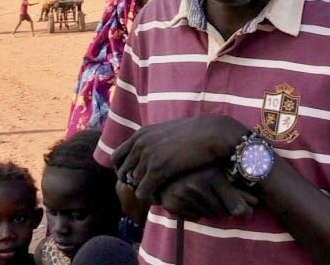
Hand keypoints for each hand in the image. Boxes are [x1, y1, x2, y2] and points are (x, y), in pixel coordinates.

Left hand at [112, 115, 247, 200]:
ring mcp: (147, 156)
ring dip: (144, 191)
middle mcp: (140, 144)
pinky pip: (143, 192)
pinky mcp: (157, 169)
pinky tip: (162, 197)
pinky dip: (150, 198)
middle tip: (147, 189)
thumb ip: (156, 140)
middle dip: (132, 184)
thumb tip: (153, 150)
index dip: (123, 171)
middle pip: (121, 173)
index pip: (115, 157)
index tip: (136, 179)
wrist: (213, 134)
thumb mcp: (169, 132)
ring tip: (158, 193)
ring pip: (133, 184)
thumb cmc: (197, 134)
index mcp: (141, 134)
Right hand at [157, 166, 257, 220]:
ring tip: (202, 194)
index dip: (240, 207)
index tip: (243, 205)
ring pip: (208, 215)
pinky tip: (191, 199)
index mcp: (213, 174)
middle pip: (222, 212)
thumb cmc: (199, 168)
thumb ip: (238, 190)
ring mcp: (183, 195)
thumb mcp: (220, 172)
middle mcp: (197, 184)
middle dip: (222, 207)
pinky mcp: (172, 204)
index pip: (236, 207)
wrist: (167, 165)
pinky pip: (194, 217)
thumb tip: (256, 203)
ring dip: (209, 209)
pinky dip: (195, 212)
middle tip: (215, 194)